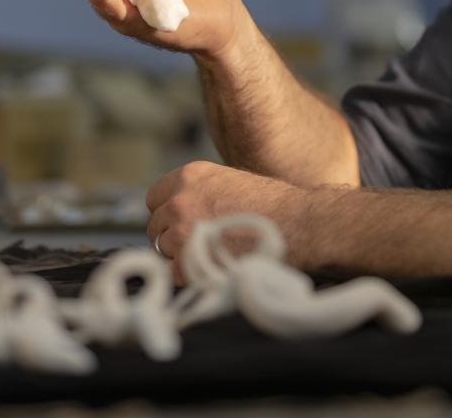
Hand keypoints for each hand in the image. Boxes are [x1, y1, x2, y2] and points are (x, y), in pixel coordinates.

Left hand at [145, 161, 310, 270]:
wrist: (296, 224)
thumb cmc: (275, 205)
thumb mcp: (232, 181)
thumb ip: (205, 193)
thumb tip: (192, 212)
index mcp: (190, 175)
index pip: (155, 198)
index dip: (167, 214)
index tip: (180, 224)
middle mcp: (180, 199)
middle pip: (156, 226)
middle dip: (171, 237)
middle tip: (196, 246)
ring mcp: (182, 229)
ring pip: (163, 249)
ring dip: (180, 256)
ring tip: (208, 258)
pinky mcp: (189, 258)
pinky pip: (173, 271)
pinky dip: (187, 275)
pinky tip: (209, 270)